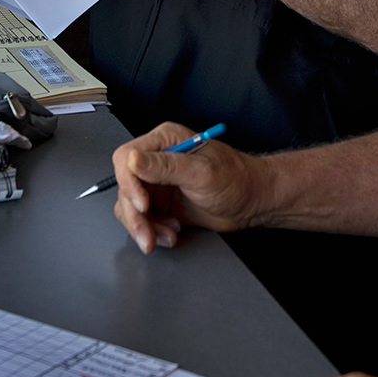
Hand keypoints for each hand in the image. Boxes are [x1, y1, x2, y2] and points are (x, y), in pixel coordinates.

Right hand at [111, 121, 269, 253]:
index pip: (126, 157)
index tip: (142, 204)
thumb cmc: (237, 180)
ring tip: (167, 236)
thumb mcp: (202, 173)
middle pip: (125, 186)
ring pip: (129, 207)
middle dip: (135, 215)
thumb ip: (167, 167)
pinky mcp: (161, 203)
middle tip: (147, 235)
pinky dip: (153, 231)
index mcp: (166, 141)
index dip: (128, 183)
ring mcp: (158, 183)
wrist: (252, 203)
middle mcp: (157, 160)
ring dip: (144, 227)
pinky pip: (142, 220)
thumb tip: (133, 159)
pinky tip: (172, 234)